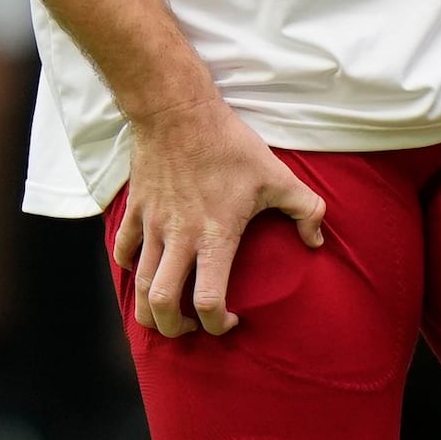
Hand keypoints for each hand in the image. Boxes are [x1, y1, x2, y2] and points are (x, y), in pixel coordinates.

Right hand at [112, 91, 321, 337]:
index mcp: (214, 237)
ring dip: (148, 308)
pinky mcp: (135, 210)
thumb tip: (317, 241)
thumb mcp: (277, 175)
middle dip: (172, 328)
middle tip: (188, 328)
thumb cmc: (229, 144)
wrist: (177, 111)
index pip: (208, 300)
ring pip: (138, 284)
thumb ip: (305, 210)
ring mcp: (152, 225)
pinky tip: (143, 268)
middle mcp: (178, 239)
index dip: (216, 322)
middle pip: (161, 304)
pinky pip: (123, 251)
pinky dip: (129, 267)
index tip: (228, 320)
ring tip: (163, 312)